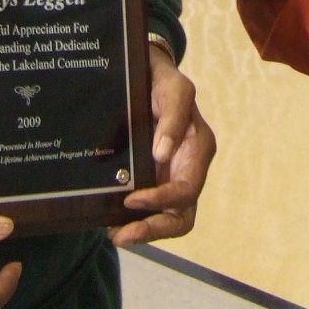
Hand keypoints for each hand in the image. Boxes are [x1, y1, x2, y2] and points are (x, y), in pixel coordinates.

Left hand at [110, 43, 216, 246]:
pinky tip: (110, 220)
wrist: (147, 72)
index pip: (187, 190)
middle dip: (153, 228)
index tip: (132, 198)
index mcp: (198, 151)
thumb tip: (162, 154)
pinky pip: (148, 209)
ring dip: (142, 230)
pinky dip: (132, 219)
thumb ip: (173, 118)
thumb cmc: (164, 80)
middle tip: (122, 235)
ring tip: (114, 234)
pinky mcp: (152, 179)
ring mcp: (170, 177)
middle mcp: (187, 170)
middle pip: (181, 216)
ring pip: (166, 218)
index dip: (162, 199)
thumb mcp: (174, 89)